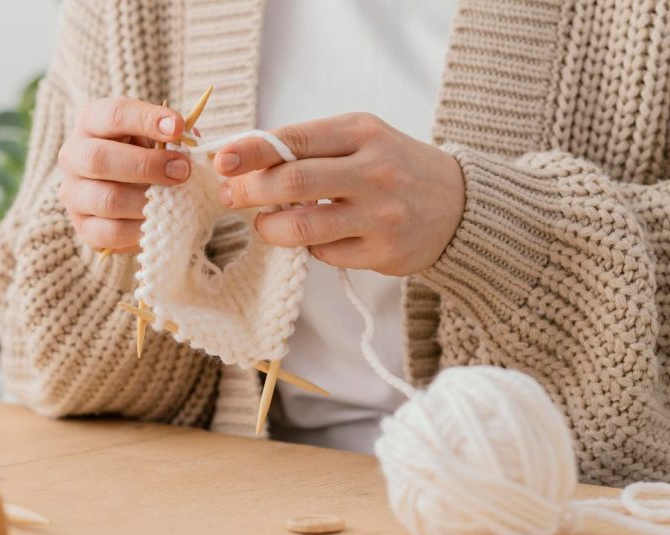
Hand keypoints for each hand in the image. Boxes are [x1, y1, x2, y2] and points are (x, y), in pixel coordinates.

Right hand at [59, 98, 190, 252]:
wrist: (126, 192)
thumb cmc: (144, 154)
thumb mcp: (154, 136)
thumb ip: (171, 136)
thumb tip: (190, 141)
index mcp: (90, 122)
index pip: (114, 115)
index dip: (147, 120)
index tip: (178, 127)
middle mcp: (73, 156)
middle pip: (99, 159)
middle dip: (146, 165)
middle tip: (181, 171)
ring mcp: (73, 194)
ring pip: (106, 199)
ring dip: (147, 201)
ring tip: (173, 200)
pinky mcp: (83, 228)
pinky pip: (111, 233)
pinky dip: (140, 229)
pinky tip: (159, 222)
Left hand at [214, 113, 465, 275]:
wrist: (460, 204)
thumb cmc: (393, 166)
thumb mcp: (359, 139)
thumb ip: (308, 148)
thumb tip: (242, 163)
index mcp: (362, 133)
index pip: (294, 140)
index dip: (250, 151)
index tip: (221, 161)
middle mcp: (374, 171)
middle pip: (292, 183)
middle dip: (249, 191)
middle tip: (229, 196)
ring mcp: (381, 215)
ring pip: (302, 226)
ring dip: (269, 227)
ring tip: (264, 224)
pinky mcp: (384, 253)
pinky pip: (324, 254)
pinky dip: (307, 247)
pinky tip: (311, 238)